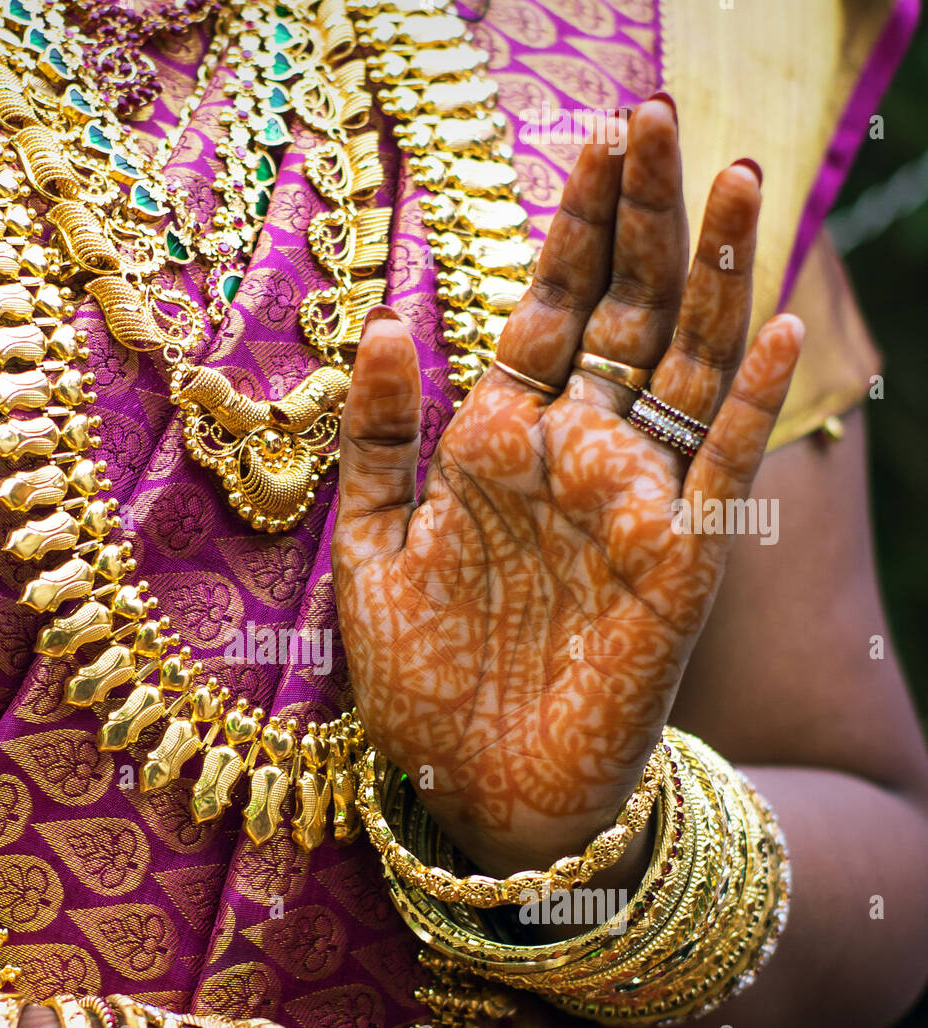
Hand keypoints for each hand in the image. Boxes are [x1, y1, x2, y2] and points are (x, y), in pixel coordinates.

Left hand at [332, 96, 803, 874]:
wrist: (473, 787)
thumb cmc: (424, 678)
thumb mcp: (375, 546)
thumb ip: (381, 438)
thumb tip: (386, 319)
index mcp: (500, 443)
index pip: (546, 311)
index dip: (570, 230)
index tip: (590, 140)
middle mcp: (574, 457)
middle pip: (624, 315)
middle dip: (642, 220)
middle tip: (656, 118)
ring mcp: (632, 503)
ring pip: (686, 369)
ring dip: (713, 280)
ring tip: (733, 181)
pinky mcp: (678, 562)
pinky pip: (719, 470)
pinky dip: (748, 403)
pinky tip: (774, 329)